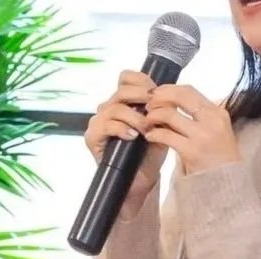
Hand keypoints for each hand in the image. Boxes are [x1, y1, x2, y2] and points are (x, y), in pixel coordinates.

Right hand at [84, 69, 166, 211]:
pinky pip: (105, 125)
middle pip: (122, 89)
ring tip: (146, 129)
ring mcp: (99, 121)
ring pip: (115, 107)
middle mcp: (109, 107)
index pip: (127, 77)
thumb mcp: (161, 127)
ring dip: (134, 117)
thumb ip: (162, 109)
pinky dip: (121, 129)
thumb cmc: (150, 152)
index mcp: (124, 101)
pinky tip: (133, 137)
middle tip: (154, 109)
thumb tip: (168, 97)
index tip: (157, 94)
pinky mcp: (92, 137)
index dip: (142, 82)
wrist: (141, 179)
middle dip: (141, 96)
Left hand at [143, 85, 240, 176]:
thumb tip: (175, 100)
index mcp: (217, 112)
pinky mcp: (191, 151)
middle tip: (148, 104)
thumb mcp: (217, 130)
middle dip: (159, 97)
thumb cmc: (218, 158)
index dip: (169, 89)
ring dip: (153, 116)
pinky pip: (165, 135)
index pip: (189, 90)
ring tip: (147, 122)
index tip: (156, 92)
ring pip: (169, 114)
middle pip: (180, 96)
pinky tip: (150, 136)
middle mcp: (211, 120)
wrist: (226, 184)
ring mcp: (201, 136)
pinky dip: (153, 134)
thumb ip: (201, 115)